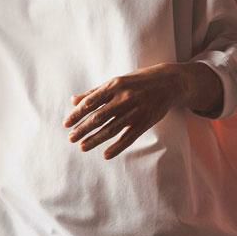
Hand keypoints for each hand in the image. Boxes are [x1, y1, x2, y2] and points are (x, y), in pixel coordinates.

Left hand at [62, 64, 185, 159]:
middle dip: (83, 129)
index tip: (66, 124)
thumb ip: (95, 92)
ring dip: (95, 139)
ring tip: (82, 147)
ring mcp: (135, 111)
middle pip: (99, 117)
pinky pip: (129, 137)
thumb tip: (73, 101)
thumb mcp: (117, 81)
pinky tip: (106, 154)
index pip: (91, 102)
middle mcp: (124, 98)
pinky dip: (117, 147)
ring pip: (111, 129)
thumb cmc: (139, 81)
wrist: (170, 82)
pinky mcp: (145, 121)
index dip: (77, 114)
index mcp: (115, 85)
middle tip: (70, 138)